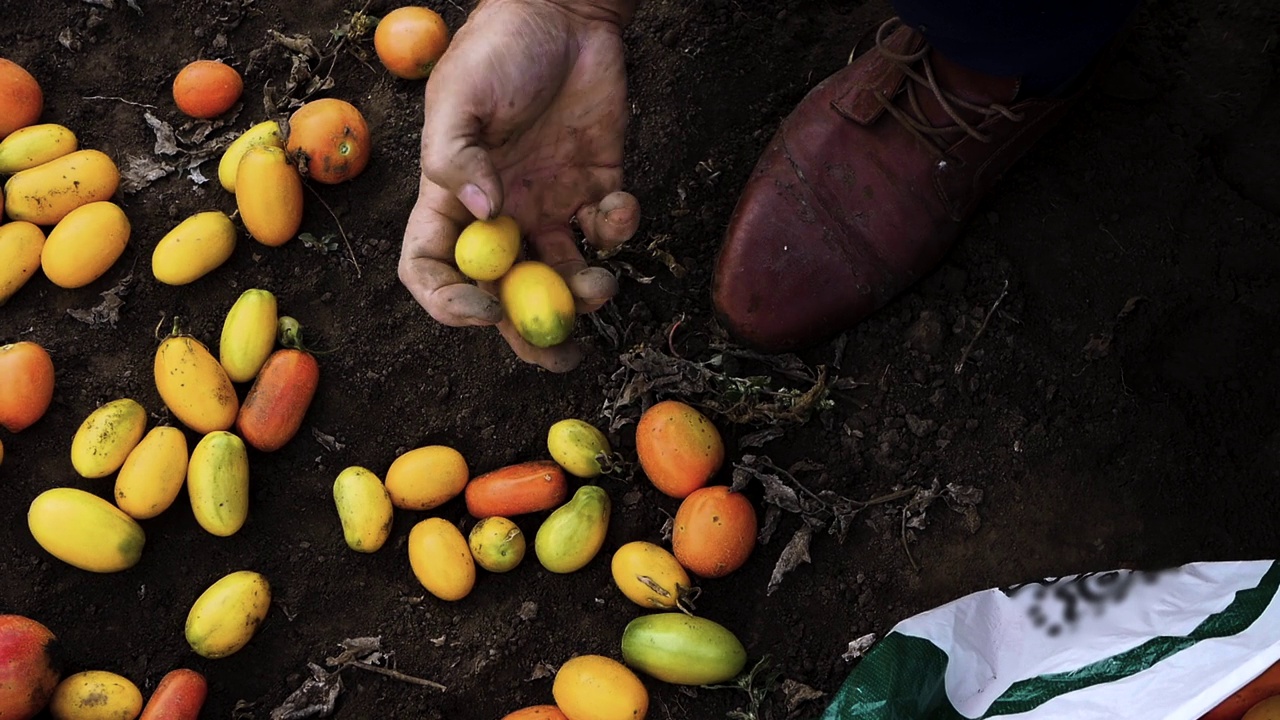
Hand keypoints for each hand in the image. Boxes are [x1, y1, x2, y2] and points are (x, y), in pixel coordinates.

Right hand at [399, 0, 640, 372]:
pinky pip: (607, 231)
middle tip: (560, 355)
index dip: (450, 302)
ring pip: (564, 276)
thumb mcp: (460, 97)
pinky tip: (620, 207)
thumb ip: (458, 159)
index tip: (485, 308)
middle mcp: (500, 214)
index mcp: (452, 199)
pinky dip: (619, 232)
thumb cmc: (499, 49)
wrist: (566, 12)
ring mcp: (550, 204)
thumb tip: (484, 217)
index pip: (432, 268)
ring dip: (584, 295)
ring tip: (600, 284)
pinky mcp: (597, 188)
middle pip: (506, 293)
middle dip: (531, 334)